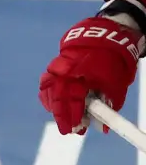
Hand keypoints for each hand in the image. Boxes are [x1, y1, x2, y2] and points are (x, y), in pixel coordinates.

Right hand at [40, 15, 144, 133]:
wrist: (105, 35)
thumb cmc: (113, 59)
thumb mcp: (117, 81)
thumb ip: (110, 104)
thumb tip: (103, 126)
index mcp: (81, 72)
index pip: (73, 99)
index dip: (75, 116)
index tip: (77, 129)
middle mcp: (65, 70)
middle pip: (58, 99)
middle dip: (63, 117)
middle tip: (69, 130)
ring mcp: (56, 68)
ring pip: (48, 93)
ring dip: (55, 108)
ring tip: (63, 119)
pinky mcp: (53, 67)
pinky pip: (46, 86)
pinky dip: (50, 98)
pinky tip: (55, 105)